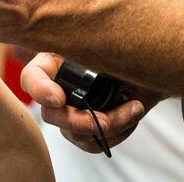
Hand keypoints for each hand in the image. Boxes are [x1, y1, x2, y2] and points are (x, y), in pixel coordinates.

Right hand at [21, 52, 156, 153]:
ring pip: (75, 134)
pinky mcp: (88, 129)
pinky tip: (132, 114)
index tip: (59, 99)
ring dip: (110, 125)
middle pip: (51, 114)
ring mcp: (71, 111)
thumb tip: (82, 56)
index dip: (39, 90)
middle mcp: (58, 87)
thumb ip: (94, 48)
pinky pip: (93, 143)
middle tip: (106, 120)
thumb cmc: (127, 44)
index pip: (31, 78)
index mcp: (54, 61)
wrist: (152, 62)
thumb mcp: (109, 40)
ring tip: (135, 107)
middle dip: (79, 121)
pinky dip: (117, 133)